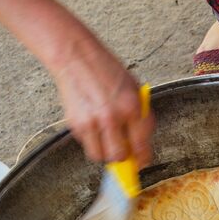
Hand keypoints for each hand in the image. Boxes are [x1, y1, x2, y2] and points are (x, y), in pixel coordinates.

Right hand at [48, 37, 153, 166]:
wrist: (76, 57)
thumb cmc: (107, 70)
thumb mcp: (134, 89)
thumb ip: (140, 115)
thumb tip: (141, 142)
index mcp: (132, 108)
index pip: (142, 146)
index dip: (143, 158)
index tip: (142, 162)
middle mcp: (112, 117)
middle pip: (119, 157)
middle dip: (123, 158)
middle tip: (124, 151)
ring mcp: (92, 121)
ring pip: (100, 156)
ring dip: (105, 152)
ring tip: (108, 138)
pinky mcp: (75, 123)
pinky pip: (86, 144)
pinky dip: (92, 141)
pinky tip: (94, 125)